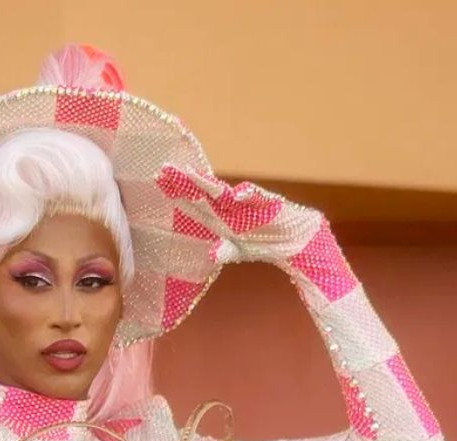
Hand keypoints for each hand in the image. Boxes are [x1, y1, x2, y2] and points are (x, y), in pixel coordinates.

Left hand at [156, 164, 357, 300]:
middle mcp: (232, 207)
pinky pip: (257, 198)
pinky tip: (236, 194)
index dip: (177, 192)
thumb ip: (224, 251)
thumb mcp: (240, 251)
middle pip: (203, 193)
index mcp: (221, 217)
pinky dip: (248, 195)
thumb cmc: (265, 242)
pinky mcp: (269, 205)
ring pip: (225, 193)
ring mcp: (249, 205)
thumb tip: (211, 255)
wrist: (297, 241)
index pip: (194, 202)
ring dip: (208, 185)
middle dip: (184, 182)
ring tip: (190, 175)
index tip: (158, 180)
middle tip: (164, 170)